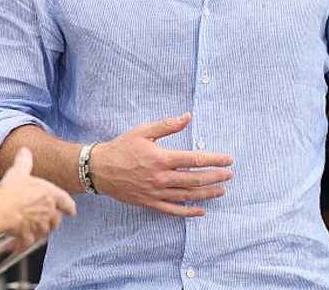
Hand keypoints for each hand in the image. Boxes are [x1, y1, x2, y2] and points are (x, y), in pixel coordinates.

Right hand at [0, 148, 76, 251]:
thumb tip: (24, 150)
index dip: (69, 207)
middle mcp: (49, 212)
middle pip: (56, 220)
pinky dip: (24, 243)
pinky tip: (20, 244)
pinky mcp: (27, 236)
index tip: (72, 211)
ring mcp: (39, 225)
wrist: (2, 210)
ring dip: (41, 230)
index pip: (66, 202)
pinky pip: (28, 242)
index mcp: (51, 195)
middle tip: (51, 221)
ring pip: (45, 231)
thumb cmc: (12, 190)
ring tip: (37, 230)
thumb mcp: (19, 171)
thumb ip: (24, 161)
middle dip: (54, 221)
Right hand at [89, 112, 233, 216]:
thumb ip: (168, 125)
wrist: (99, 169)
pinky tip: (201, 211)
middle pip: (195, 179)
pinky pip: (172, 210)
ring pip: (187, 196)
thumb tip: (188, 116)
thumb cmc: (122, 147)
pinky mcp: (149, 203)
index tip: (228, 160)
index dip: (214, 160)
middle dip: (215, 177)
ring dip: (206, 194)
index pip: (195, 160)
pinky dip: (188, 212)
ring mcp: (155, 192)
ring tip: (222, 190)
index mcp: (162, 158)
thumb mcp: (144, 131)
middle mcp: (161, 177)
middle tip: (229, 175)